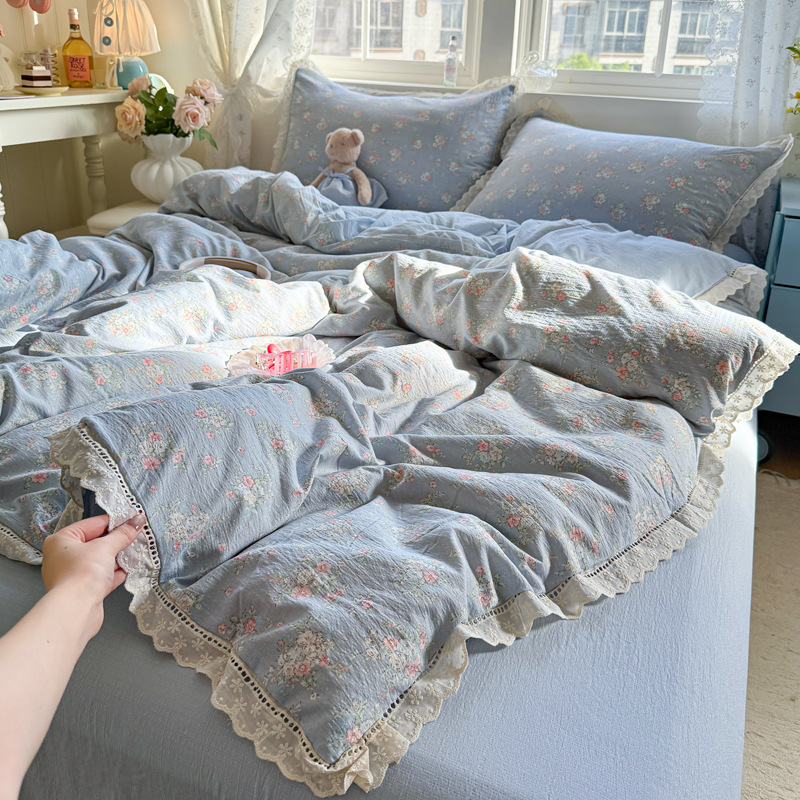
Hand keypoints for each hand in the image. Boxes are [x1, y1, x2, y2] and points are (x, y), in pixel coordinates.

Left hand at [41, 513, 144, 640]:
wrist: (76, 610)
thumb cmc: (82, 573)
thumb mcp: (106, 547)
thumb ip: (123, 534)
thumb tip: (137, 521)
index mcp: (61, 540)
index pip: (92, 524)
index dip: (114, 521)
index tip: (133, 519)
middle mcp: (63, 556)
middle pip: (96, 542)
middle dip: (118, 540)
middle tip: (137, 533)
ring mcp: (73, 574)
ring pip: (100, 560)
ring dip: (119, 556)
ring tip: (138, 549)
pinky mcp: (84, 589)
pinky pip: (102, 575)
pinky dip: (116, 571)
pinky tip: (132, 567)